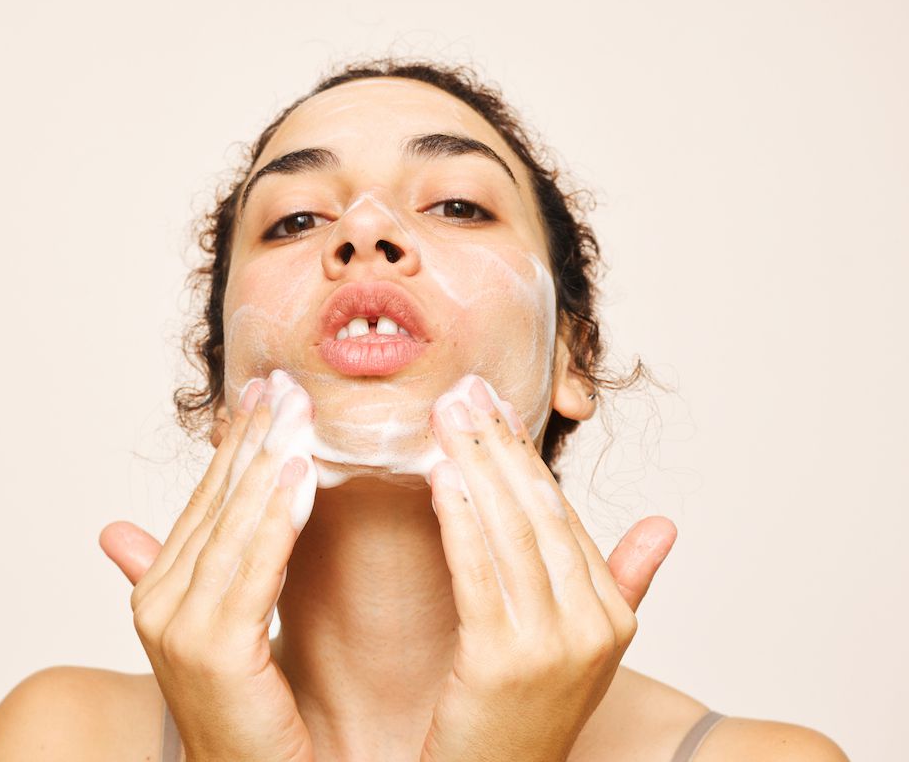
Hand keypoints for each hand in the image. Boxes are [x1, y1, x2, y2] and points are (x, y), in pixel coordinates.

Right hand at [99, 372, 317, 761]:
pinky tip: (302, 476)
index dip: (235, 444)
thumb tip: (113, 529)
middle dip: (256, 438)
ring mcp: (183, 628)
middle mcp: (160, 604)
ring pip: (235, 526)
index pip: (205, 500)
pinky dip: (278, 519)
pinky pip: (255, 570)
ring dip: (269, 462)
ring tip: (299, 414)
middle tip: (288, 384)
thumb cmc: (245, 706)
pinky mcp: (218, 651)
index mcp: (158, 591)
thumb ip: (178, 570)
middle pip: (218, 502)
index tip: (266, 392)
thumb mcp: (212, 627)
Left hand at [421, 376, 676, 761]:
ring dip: (475, 466)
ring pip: (510, 532)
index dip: (525, 456)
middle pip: (538, 513)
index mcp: (611, 615)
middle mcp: (591, 625)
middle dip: (497, 445)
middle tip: (464, 392)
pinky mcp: (502, 662)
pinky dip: (459, 520)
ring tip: (447, 416)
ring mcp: (552, 644)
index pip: (562, 516)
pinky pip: (479, 573)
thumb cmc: (530, 712)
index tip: (496, 407)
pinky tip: (439, 478)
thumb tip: (665, 525)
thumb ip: (627, 582)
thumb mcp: (589, 649)